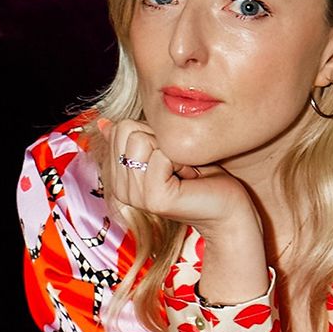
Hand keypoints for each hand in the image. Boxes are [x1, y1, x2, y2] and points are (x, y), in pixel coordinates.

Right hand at [91, 115, 257, 232]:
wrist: (228, 209)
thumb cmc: (203, 177)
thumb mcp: (165, 150)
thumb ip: (135, 138)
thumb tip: (104, 122)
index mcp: (118, 177)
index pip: (120, 128)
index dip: (153, 133)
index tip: (171, 157)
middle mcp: (121, 189)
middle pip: (127, 130)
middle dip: (161, 139)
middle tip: (179, 165)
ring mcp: (135, 196)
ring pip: (141, 139)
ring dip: (172, 150)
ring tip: (184, 172)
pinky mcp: (154, 199)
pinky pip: (161, 155)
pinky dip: (182, 160)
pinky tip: (190, 179)